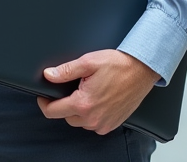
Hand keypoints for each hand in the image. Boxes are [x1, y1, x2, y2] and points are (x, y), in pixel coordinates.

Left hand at [37, 50, 159, 134]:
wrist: (142, 70)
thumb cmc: (118, 65)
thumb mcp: (88, 62)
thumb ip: (65, 70)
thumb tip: (48, 75)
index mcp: (84, 104)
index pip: (53, 111)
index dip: (44, 103)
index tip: (44, 96)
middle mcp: (93, 118)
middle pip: (66, 117)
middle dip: (63, 104)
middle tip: (70, 89)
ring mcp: (104, 123)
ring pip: (80, 122)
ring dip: (78, 110)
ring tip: (85, 92)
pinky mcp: (113, 124)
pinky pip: (94, 124)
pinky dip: (91, 114)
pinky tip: (96, 100)